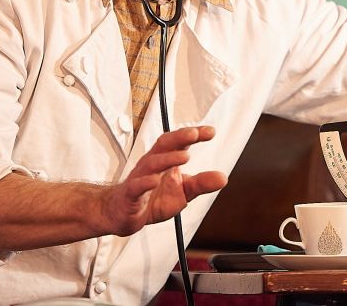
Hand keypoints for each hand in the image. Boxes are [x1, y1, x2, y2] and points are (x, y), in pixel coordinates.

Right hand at [103, 125, 226, 236]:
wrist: (123, 214)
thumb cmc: (152, 198)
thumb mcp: (182, 192)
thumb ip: (201, 183)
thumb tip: (223, 178)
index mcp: (165, 160)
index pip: (179, 142)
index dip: (193, 135)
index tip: (210, 131)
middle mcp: (152, 164)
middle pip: (164, 145)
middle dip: (179, 138)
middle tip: (194, 134)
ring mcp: (140, 178)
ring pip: (151, 164)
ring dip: (167, 158)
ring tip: (184, 157)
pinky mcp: (130, 195)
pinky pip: (136, 186)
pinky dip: (144, 182)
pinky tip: (154, 181)